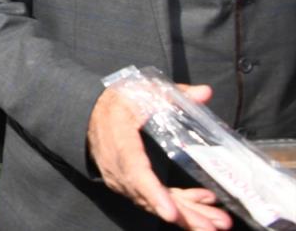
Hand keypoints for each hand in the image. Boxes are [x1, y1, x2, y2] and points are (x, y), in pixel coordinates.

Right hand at [87, 83, 228, 229]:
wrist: (90, 114)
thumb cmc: (118, 103)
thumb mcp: (142, 91)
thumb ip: (175, 94)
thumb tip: (205, 92)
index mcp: (119, 140)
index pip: (135, 171)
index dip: (153, 194)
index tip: (172, 214)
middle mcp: (118, 166)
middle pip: (149, 196)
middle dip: (182, 215)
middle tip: (212, 227)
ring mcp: (123, 179)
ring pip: (155, 202)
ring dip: (187, 215)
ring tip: (218, 223)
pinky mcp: (132, 184)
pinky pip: (156, 198)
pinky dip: (181, 203)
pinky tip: (205, 203)